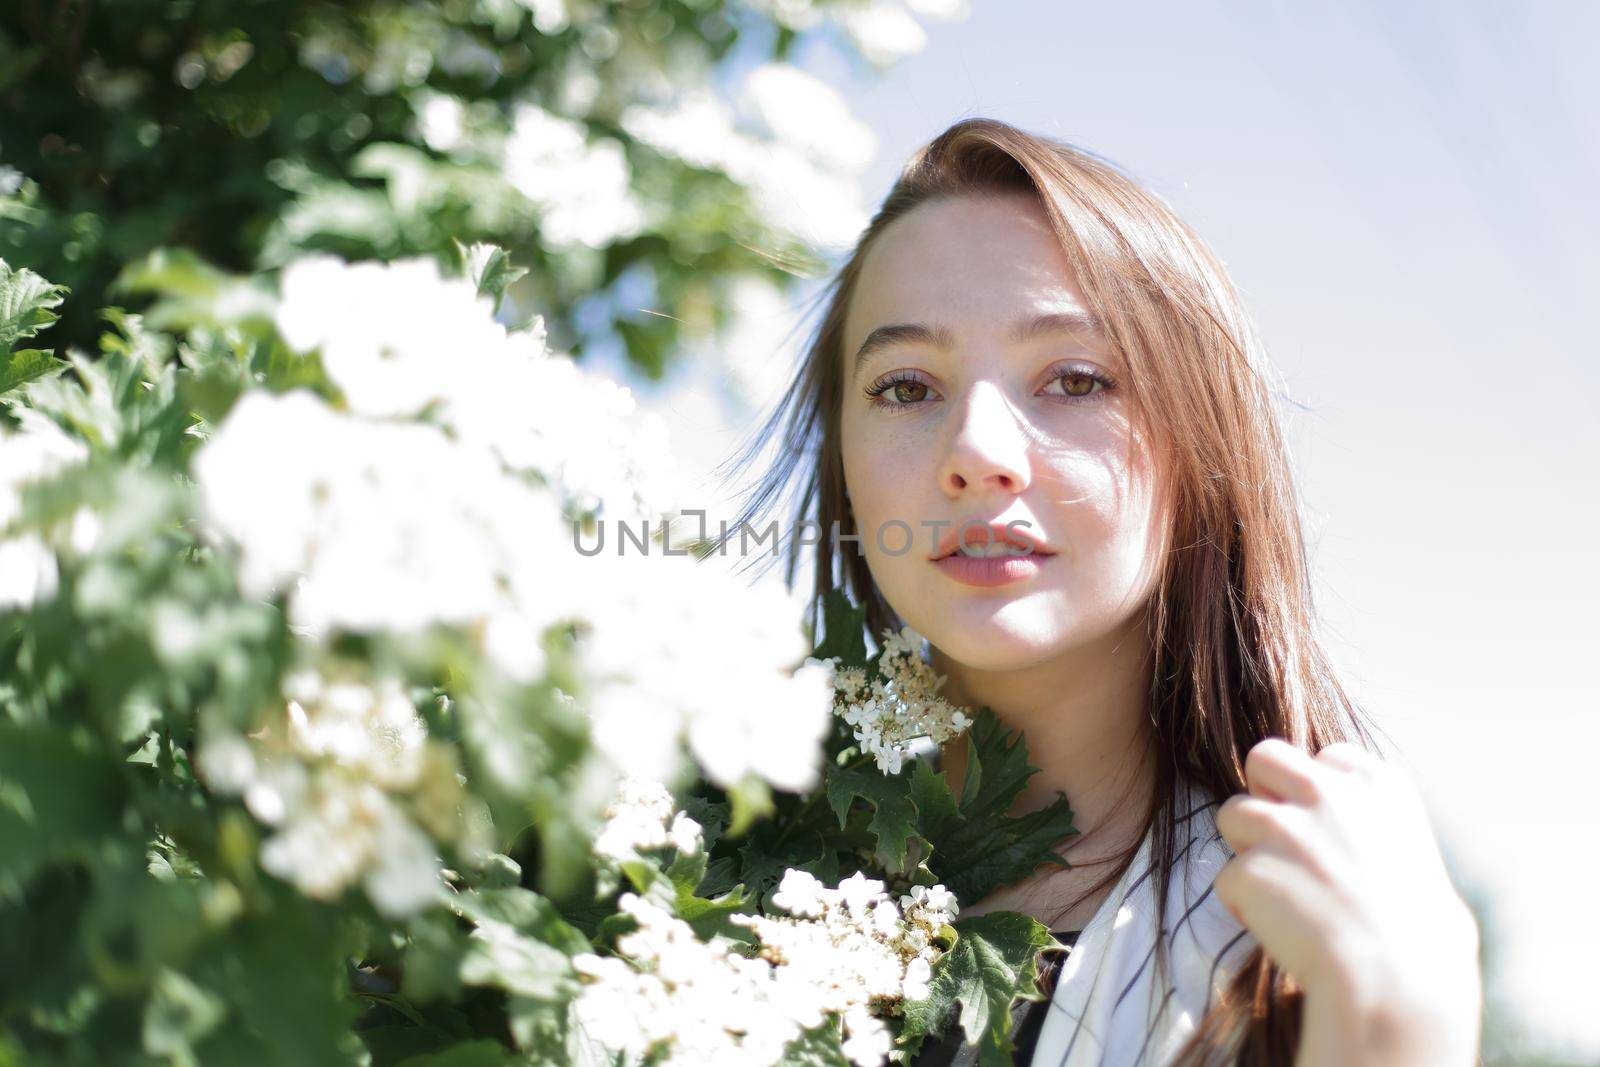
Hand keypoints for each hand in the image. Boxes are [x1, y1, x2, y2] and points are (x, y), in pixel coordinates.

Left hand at [1213, 738, 1483, 1066]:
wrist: (1398, 982)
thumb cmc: (1419, 935)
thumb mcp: (1413, 855)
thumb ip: (1371, 823)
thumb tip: (1349, 830)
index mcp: (1377, 786)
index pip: (1325, 755)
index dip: (1316, 791)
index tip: (1328, 828)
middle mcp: (1328, 794)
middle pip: (1263, 757)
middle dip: (1263, 793)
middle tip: (1280, 841)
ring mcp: (1285, 828)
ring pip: (1232, 814)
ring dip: (1248, 850)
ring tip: (1286, 894)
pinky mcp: (1250, 867)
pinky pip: (1226, 878)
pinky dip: (1244, 904)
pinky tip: (1281, 928)